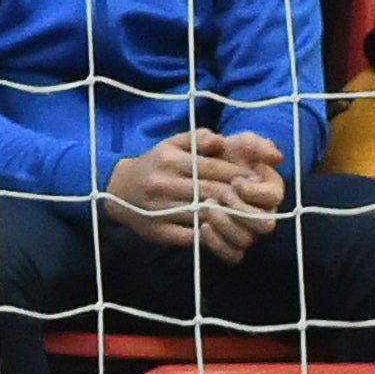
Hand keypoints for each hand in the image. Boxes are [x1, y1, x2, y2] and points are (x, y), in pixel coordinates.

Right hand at [103, 128, 284, 253]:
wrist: (117, 190)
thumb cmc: (153, 164)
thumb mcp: (170, 144)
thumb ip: (197, 137)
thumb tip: (221, 140)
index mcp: (170, 160)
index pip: (211, 168)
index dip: (236, 174)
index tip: (255, 178)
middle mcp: (164, 183)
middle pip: (210, 191)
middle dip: (237, 195)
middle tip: (257, 199)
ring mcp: (160, 209)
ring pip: (201, 214)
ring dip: (226, 217)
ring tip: (246, 216)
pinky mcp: (158, 231)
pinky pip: (189, 236)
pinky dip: (208, 235)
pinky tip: (224, 233)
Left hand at [195, 130, 287, 261]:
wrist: (204, 167)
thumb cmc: (227, 154)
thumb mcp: (240, 142)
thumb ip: (256, 144)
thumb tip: (276, 156)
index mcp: (271, 190)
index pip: (272, 197)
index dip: (254, 192)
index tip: (235, 181)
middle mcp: (264, 214)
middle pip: (264, 225)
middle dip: (240, 211)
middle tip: (220, 197)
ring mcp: (249, 232)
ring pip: (246, 241)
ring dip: (226, 226)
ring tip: (206, 209)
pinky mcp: (231, 244)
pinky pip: (232, 255)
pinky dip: (218, 245)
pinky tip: (203, 228)